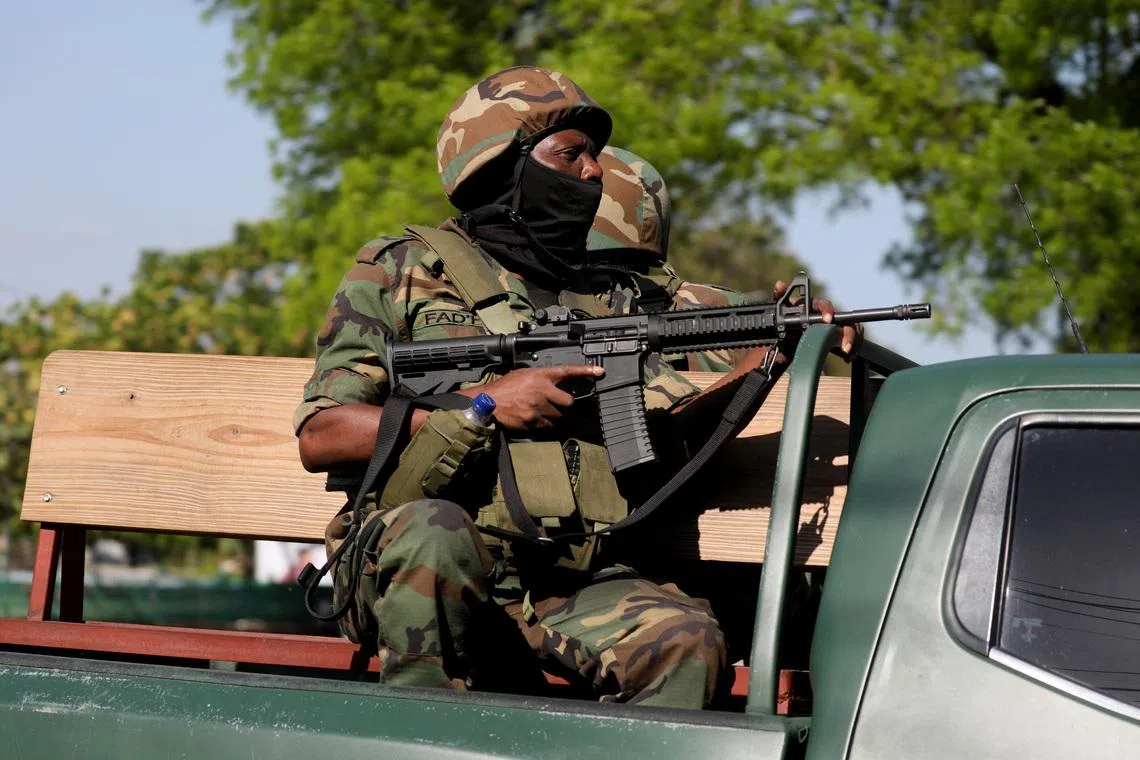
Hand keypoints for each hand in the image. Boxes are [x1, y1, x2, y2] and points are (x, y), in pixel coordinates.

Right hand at [462, 365, 603, 430]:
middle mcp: (542, 390)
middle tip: (557, 404)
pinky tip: (534, 419)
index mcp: (540, 376)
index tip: (599, 372)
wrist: (488, 403)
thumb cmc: (504, 388)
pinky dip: (544, 424)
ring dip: (554, 415)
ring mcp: (539, 407)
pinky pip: (547, 426)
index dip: (585, 371)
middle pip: (568, 401)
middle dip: (565, 404)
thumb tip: (552, 383)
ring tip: (540, 411)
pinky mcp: (533, 421)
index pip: (567, 371)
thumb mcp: (523, 374)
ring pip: (559, 416)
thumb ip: (540, 377)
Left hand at [772, 280, 862, 357]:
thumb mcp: (780, 312)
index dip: (827, 310)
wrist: (788, 340)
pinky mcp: (837, 338)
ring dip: (852, 340)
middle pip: (843, 319)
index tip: (827, 319)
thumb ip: (780, 298)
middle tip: (844, 346)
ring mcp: (834, 326)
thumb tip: (780, 284)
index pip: (824, 305)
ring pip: (850, 329)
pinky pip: (851, 340)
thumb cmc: (786, 322)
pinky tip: (848, 358)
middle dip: (847, 332)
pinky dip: (853, 348)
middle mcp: (827, 315)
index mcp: (814, 307)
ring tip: (847, 353)